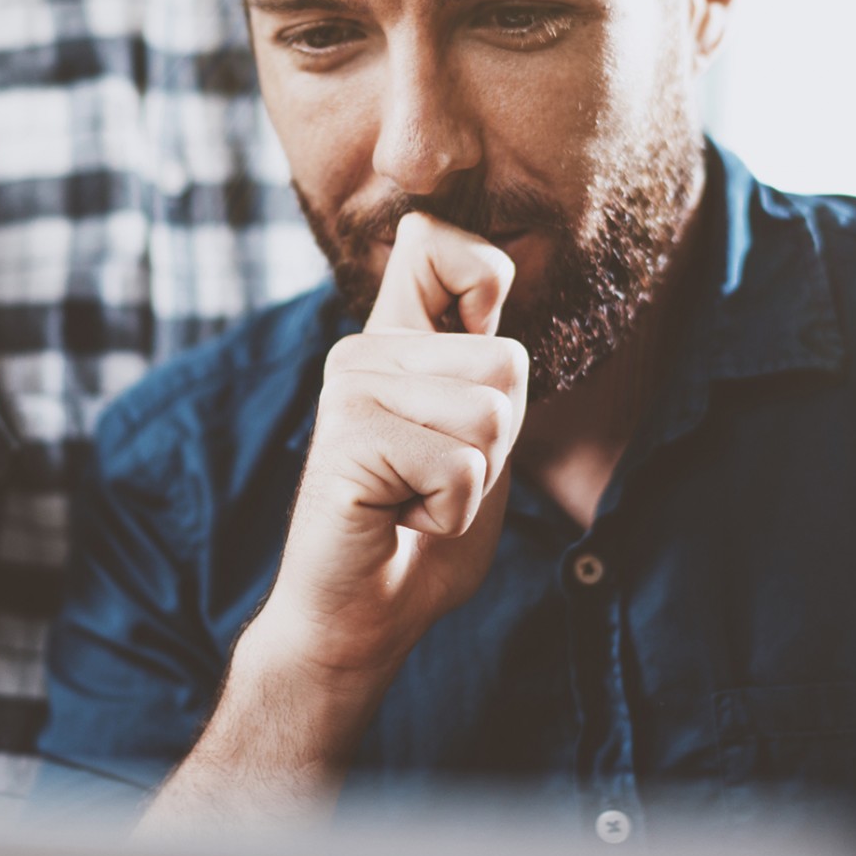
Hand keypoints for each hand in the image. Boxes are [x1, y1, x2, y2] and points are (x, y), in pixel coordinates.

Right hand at [141, 214, 525, 833]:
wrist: (361, 615)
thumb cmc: (419, 528)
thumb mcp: (473, 432)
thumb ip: (481, 361)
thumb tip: (482, 266)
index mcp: (392, 338)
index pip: (437, 239)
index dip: (482, 275)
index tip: (468, 341)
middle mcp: (362, 351)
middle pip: (508, 361)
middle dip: (500, 440)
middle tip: (436, 477)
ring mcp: (348, 391)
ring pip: (491, 416)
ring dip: (475, 481)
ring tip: (415, 499)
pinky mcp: (348, 441)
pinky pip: (459, 469)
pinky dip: (449, 514)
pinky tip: (398, 521)